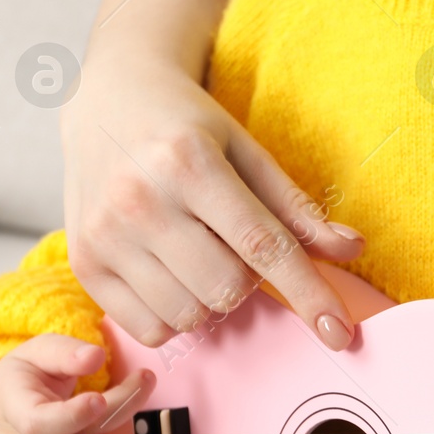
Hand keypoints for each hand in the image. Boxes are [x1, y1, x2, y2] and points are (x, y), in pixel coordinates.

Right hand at [61, 60, 364, 349]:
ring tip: (198, 253)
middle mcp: (140, 200)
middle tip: (231, 244)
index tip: (340, 332)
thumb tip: (350, 249)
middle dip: (248, 281)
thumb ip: (296, 207)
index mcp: (189, 163)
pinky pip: (150, 329)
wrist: (105, 101)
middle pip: (227, 288)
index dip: (308, 292)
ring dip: (211, 299)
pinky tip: (170, 273)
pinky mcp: (83, 263)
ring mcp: (104, 234)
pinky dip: (174, 315)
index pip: (263, 245)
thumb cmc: (185, 127)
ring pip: (190, 315)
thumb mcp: (246, 151)